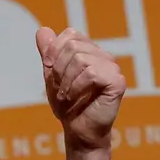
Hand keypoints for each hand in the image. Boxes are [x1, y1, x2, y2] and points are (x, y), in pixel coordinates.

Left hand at [36, 27, 125, 159]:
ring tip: (67, 96)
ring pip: (80, 59)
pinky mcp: (117, 81)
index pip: (70, 35)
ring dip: (66, 82)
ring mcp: (112, 68)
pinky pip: (91, 73)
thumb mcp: (52, 76)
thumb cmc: (68, 104)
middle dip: (59, 70)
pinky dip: (76, 87)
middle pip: (73, 47)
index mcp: (90, 51)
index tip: (51, 72)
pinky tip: (76, 98)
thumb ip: (49, 54)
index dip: (55, 52)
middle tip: (61, 89)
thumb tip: (42, 30)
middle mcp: (104, 56)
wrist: (78, 130)